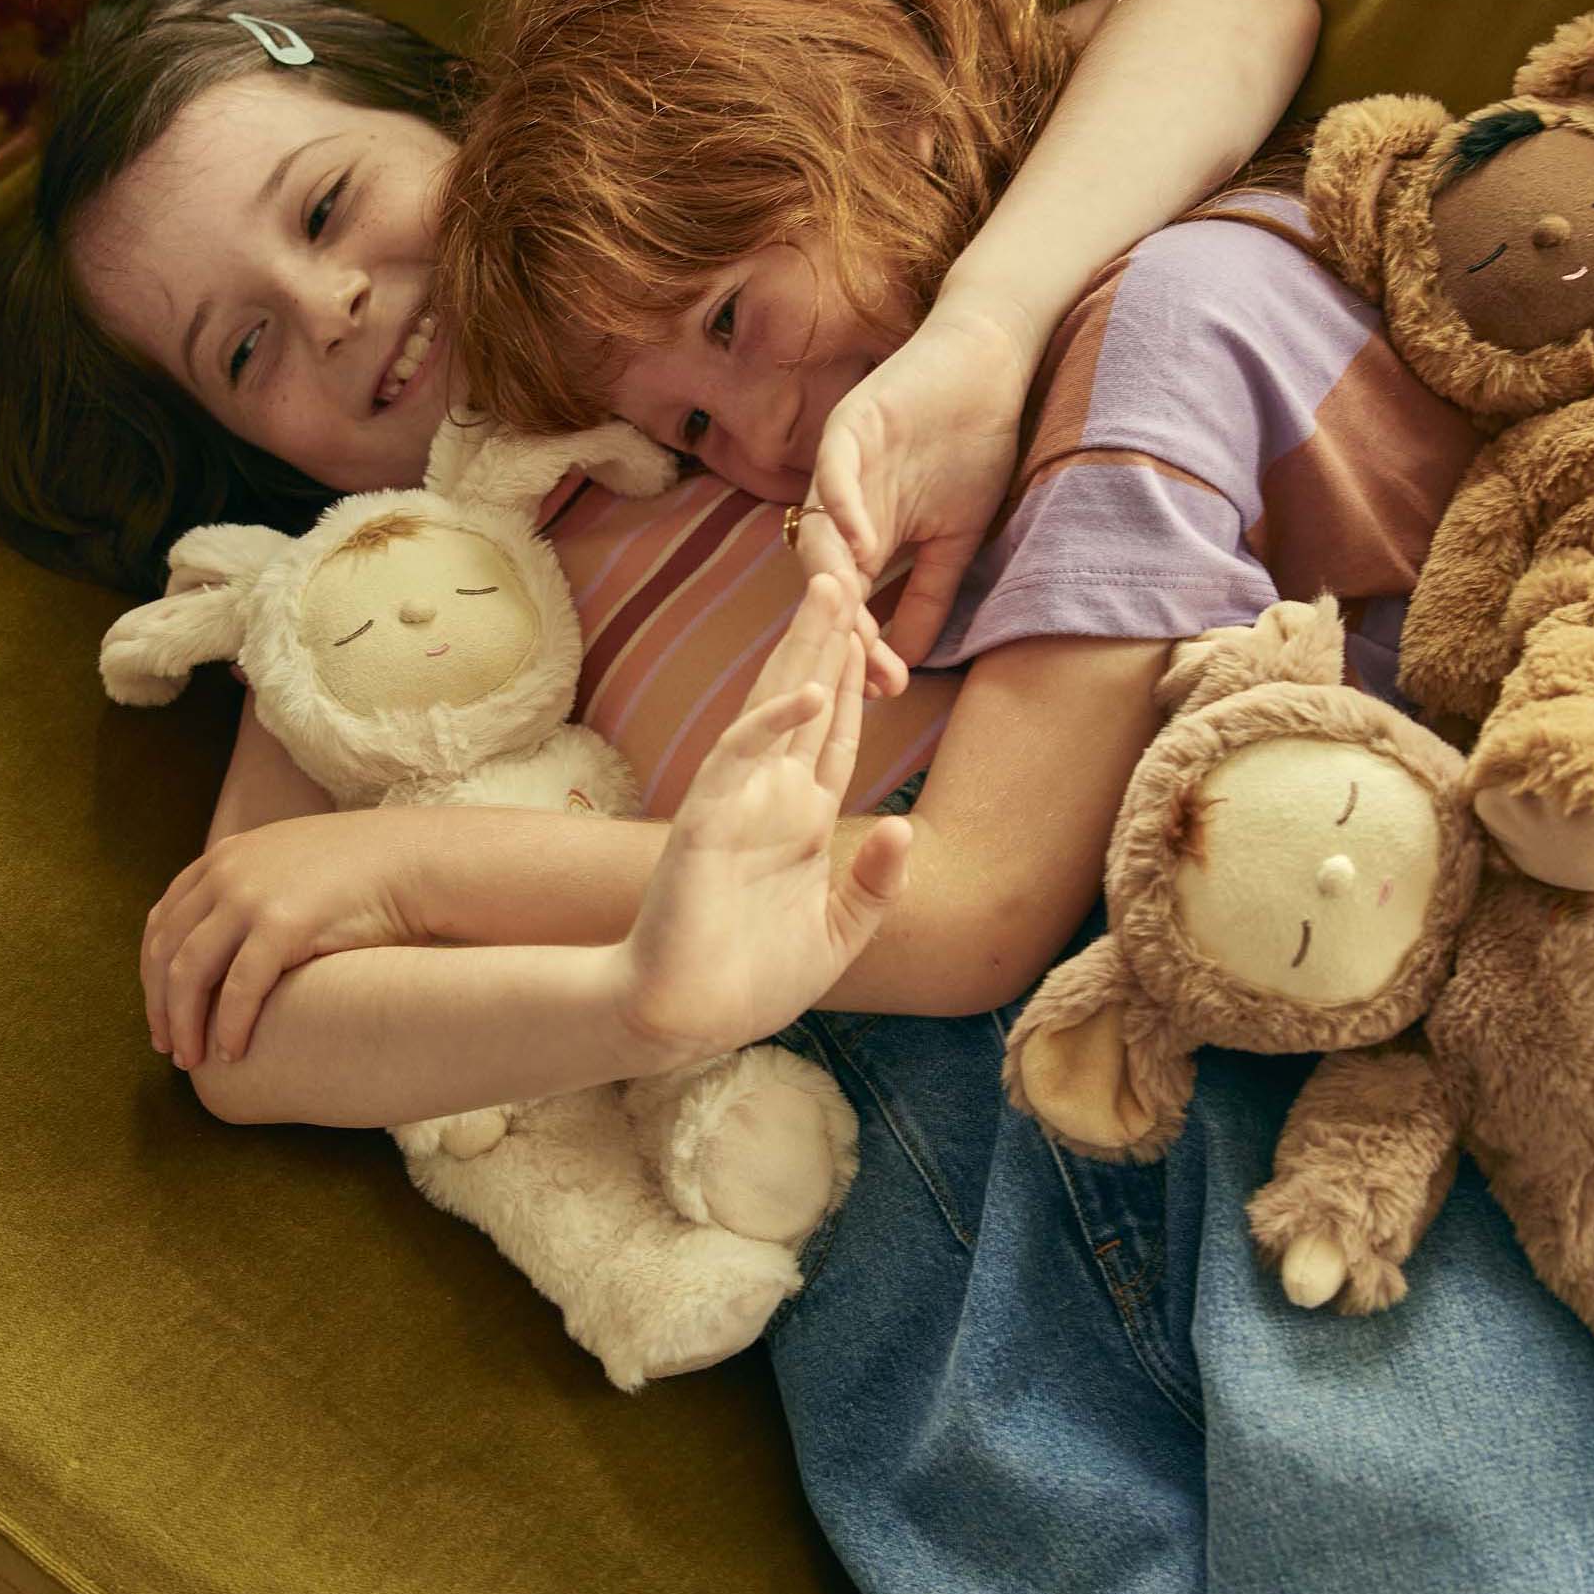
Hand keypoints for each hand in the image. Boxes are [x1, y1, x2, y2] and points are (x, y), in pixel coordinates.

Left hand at [142, 807, 425, 1070]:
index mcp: (224, 857)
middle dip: (161, 1007)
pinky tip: (233, 1053)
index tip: (162, 1014)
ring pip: (189, 973)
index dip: (152, 975)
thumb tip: (231, 938)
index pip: (163, 922)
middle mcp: (227, 873)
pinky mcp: (281, 925)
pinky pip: (238, 988)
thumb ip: (253, 888)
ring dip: (185, 1024)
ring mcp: (250, 896)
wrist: (415, 860)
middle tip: (170, 1048)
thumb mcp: (290, 863)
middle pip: (166, 951)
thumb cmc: (364, 872)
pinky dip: (229, 1026)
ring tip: (193, 1061)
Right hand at [619, 574, 911, 1062]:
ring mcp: (737, 804)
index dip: (856, 683)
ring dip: (802, 654)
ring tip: (830, 596)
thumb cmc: (754, 980)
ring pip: (773, 710)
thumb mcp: (840, 934)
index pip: (837, 735)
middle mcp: (770, 799)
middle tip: (850, 574)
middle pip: (806, 702)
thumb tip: (904, 828)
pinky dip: (770, 726)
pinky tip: (805, 692)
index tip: (876, 629)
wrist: (689, 1019)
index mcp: (801, 821)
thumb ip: (874, 883)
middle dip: (828, 641)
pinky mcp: (706, 822)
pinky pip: (739, 761)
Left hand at [802, 299, 1033, 681]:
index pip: (851, 604)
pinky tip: (860, 549)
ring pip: (818, 532)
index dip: (865, 647)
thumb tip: (906, 662)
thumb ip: (926, 596)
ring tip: (850, 624)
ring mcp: (839, 468)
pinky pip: (833, 473)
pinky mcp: (848, 427)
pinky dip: (843, 510)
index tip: (889, 689)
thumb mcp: (955, 540)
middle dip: (846, 630)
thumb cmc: (974, 447)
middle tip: (869, 672)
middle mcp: (841, 507)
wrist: (990, 370)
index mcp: (862, 536)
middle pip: (826, 580)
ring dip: (834, 581)